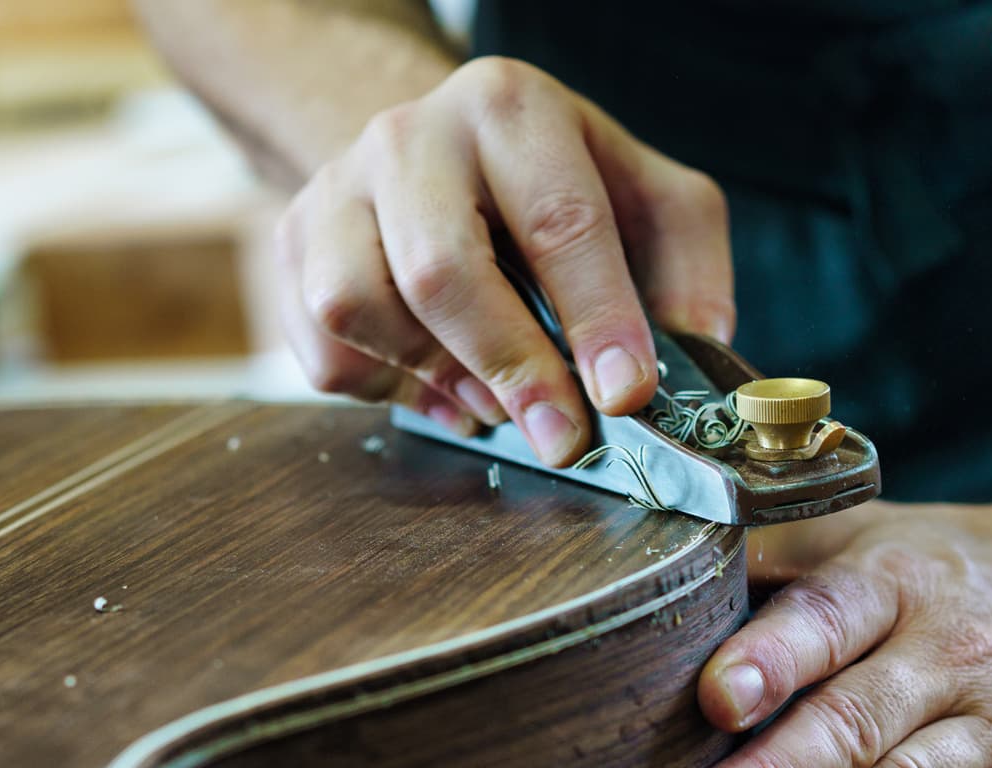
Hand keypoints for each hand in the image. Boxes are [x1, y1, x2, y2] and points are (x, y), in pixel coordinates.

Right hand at [273, 56, 733, 464]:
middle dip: (510, 368)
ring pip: (359, 307)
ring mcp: (336, 188)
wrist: (432, 152)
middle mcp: (410, 136)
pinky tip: (433, 384)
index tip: (625, 395)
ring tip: (491, 403)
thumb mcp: (641, 192)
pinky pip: (320, 348)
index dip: (597, 317)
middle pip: (441, 270)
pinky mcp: (293, 243)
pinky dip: (379, 387)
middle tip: (561, 436)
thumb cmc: (547, 184)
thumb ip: (685, 262)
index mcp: (510, 108)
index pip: (559, 220)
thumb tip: (698, 350)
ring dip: (436, 377)